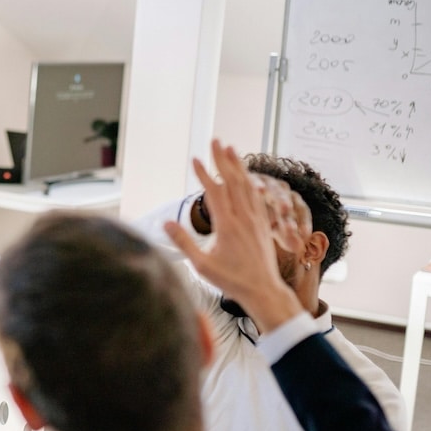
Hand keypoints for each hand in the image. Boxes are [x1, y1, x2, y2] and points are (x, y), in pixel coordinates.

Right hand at [165, 140, 305, 330]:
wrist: (263, 290)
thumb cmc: (231, 280)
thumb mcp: (202, 265)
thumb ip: (184, 242)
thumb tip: (166, 223)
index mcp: (228, 226)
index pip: (215, 192)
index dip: (204, 174)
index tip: (194, 159)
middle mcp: (244, 218)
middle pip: (233, 181)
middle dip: (223, 159)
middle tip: (216, 140)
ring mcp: (255, 220)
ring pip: (247, 186)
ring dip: (238, 166)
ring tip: (231, 149)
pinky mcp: (262, 224)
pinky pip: (256, 197)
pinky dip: (250, 182)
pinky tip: (246, 176)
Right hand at [252, 172, 311, 253]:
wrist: (238, 197)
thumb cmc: (260, 216)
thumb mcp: (274, 228)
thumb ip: (287, 237)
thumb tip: (300, 249)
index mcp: (292, 203)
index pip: (302, 212)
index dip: (304, 223)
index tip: (304, 237)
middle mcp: (282, 191)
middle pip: (290, 202)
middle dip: (291, 216)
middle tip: (292, 229)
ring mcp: (268, 183)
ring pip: (276, 191)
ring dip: (280, 198)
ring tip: (283, 208)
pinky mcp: (251, 177)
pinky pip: (255, 180)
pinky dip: (258, 183)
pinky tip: (259, 190)